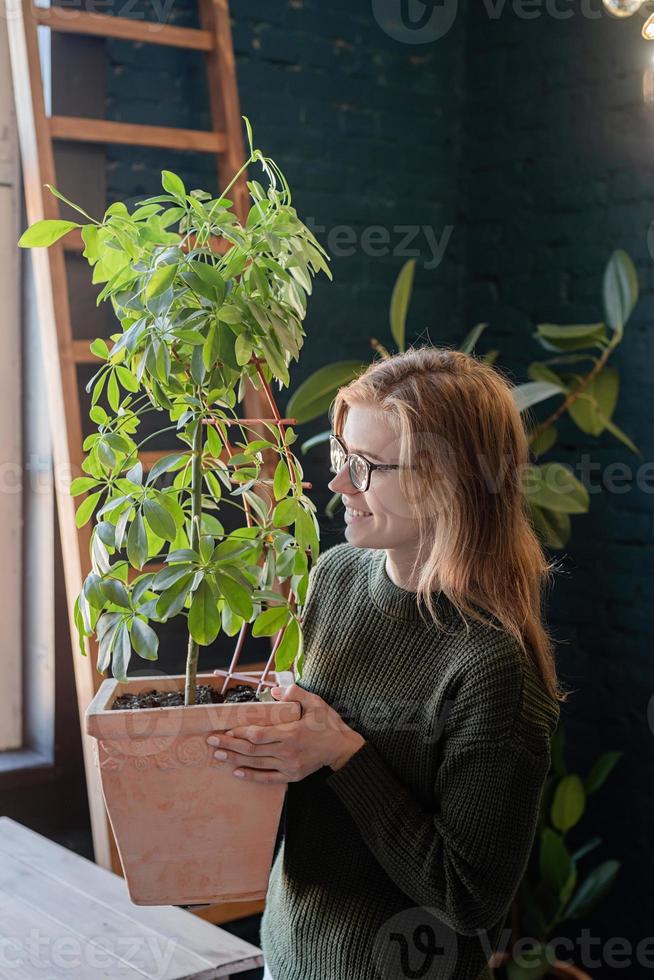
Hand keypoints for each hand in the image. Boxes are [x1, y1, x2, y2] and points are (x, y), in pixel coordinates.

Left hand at [205, 683, 365, 783]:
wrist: (342, 749)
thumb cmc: (328, 724)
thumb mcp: (315, 703)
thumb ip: (295, 693)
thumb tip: (275, 689)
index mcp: (292, 733)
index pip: (259, 734)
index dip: (241, 733)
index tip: (226, 729)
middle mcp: (287, 751)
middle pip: (252, 749)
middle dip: (230, 745)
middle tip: (211, 740)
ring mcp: (288, 765)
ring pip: (256, 763)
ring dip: (235, 759)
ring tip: (218, 754)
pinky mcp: (291, 775)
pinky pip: (267, 778)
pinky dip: (251, 776)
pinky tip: (237, 772)